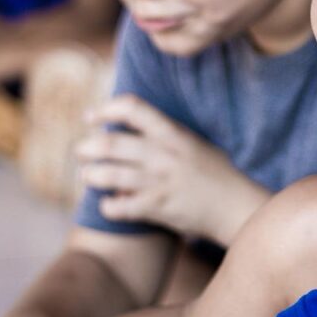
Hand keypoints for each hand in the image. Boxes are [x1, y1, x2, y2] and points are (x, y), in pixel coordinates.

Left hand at [78, 94, 269, 244]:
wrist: (235, 205)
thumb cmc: (213, 172)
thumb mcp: (191, 142)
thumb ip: (162, 134)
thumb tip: (125, 126)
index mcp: (172, 132)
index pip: (132, 108)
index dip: (105, 109)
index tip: (90, 116)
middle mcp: (164, 154)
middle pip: (110, 144)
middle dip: (87, 147)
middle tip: (81, 151)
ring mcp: (160, 181)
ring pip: (109, 175)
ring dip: (90, 175)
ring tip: (87, 176)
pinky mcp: (159, 207)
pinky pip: (120, 207)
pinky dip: (108, 206)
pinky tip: (108, 204)